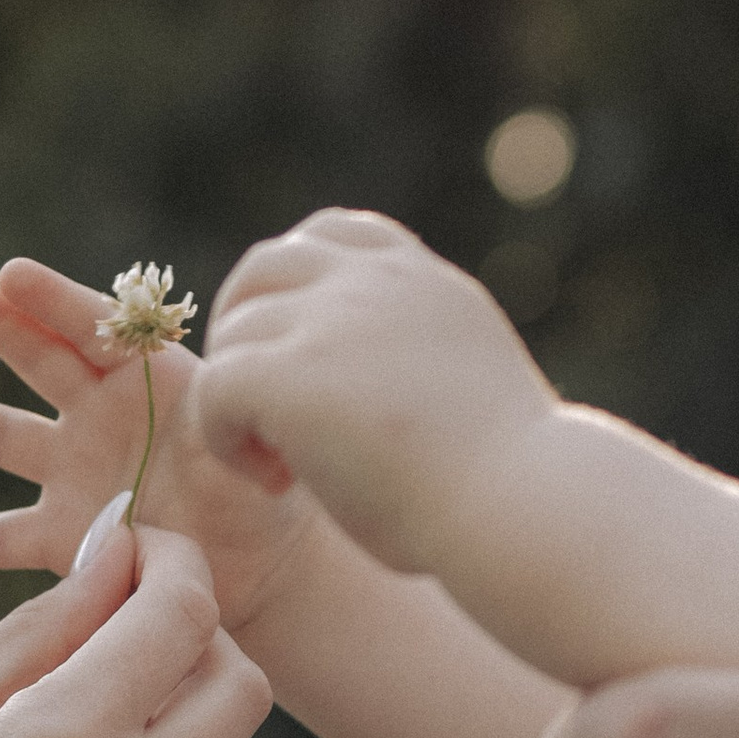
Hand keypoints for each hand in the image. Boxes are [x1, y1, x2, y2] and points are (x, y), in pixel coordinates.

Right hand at [0, 257, 315, 634]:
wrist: (255, 564)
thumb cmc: (261, 493)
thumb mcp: (249, 447)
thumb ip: (228, 419)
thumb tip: (226, 397)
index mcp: (148, 379)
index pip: (98, 329)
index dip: (57, 302)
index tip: (11, 274)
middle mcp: (99, 414)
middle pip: (39, 359)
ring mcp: (73, 473)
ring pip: (3, 438)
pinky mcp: (63, 537)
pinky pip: (3, 539)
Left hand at [198, 210, 552, 574]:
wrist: (522, 504)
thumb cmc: (508, 480)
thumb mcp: (467, 380)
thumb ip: (416, 352)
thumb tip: (376, 377)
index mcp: (423, 280)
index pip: (334, 233)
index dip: (298, 287)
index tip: (306, 354)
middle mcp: (376, 281)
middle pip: (266, 265)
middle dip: (248, 328)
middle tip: (266, 408)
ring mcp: (330, 320)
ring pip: (236, 332)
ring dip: (240, 395)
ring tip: (282, 464)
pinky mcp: (291, 373)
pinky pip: (216, 387)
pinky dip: (225, 437)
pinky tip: (273, 482)